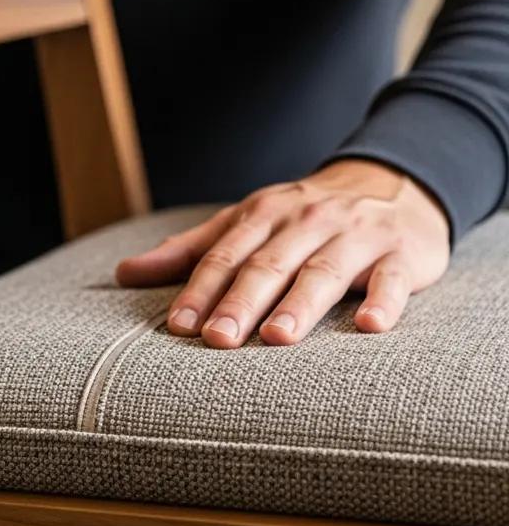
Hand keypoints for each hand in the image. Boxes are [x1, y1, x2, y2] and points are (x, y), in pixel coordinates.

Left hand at [116, 159, 450, 346]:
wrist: (392, 185)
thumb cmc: (302, 217)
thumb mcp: (243, 223)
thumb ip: (188, 251)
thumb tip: (123, 274)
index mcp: (262, 216)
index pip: (225, 256)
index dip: (200, 289)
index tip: (177, 325)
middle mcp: (305, 222)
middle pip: (268, 265)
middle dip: (240, 302)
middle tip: (216, 340)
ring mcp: (355, 236)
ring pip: (323, 271)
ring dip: (300, 304)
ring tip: (277, 337)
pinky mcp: (402, 254)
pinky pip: (392, 278)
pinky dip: (384, 301)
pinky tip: (370, 327)